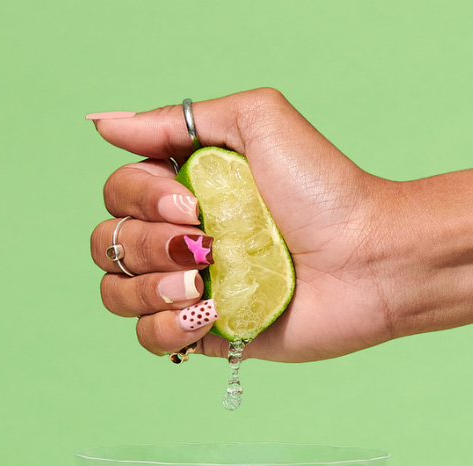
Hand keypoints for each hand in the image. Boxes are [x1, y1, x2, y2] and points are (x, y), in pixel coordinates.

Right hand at [89, 90, 395, 361]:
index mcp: (185, 188)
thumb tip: (102, 122)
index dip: (140, 199)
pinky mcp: (211, 333)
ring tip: (202, 283)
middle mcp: (182, 237)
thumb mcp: (256, 121)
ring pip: (118, 294)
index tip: (191, 201)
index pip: (117, 194)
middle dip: (147, 244)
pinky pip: (151, 339)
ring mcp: (194, 288)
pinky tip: (206, 312)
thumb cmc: (326, 188)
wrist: (370, 258)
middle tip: (204, 243)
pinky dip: (166, 327)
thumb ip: (175, 120)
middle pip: (109, 244)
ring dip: (150, 287)